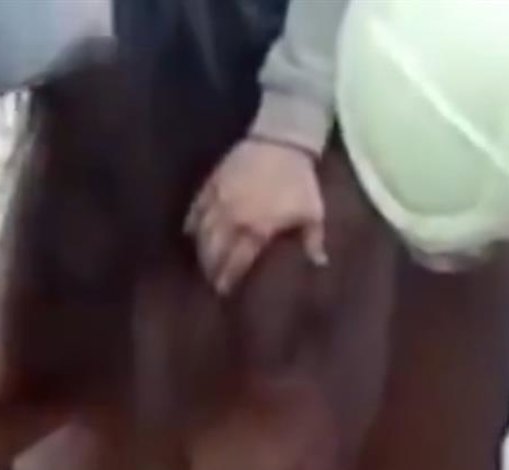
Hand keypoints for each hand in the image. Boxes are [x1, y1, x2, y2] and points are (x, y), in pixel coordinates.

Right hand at [187, 139, 326, 295]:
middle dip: (211, 270)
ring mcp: (219, 200)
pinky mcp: (212, 183)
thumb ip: (313, 240)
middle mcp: (232, 218)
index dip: (228, 280)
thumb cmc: (299, 180)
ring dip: (200, 251)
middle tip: (211, 283)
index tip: (223, 292)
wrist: (282, 139)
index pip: (236, 263)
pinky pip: (196, 208)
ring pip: (202, 233)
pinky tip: (189, 234)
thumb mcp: (312, 212)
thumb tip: (319, 264)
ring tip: (202, 263)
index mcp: (256, 230)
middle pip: (214, 252)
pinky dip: (191, 223)